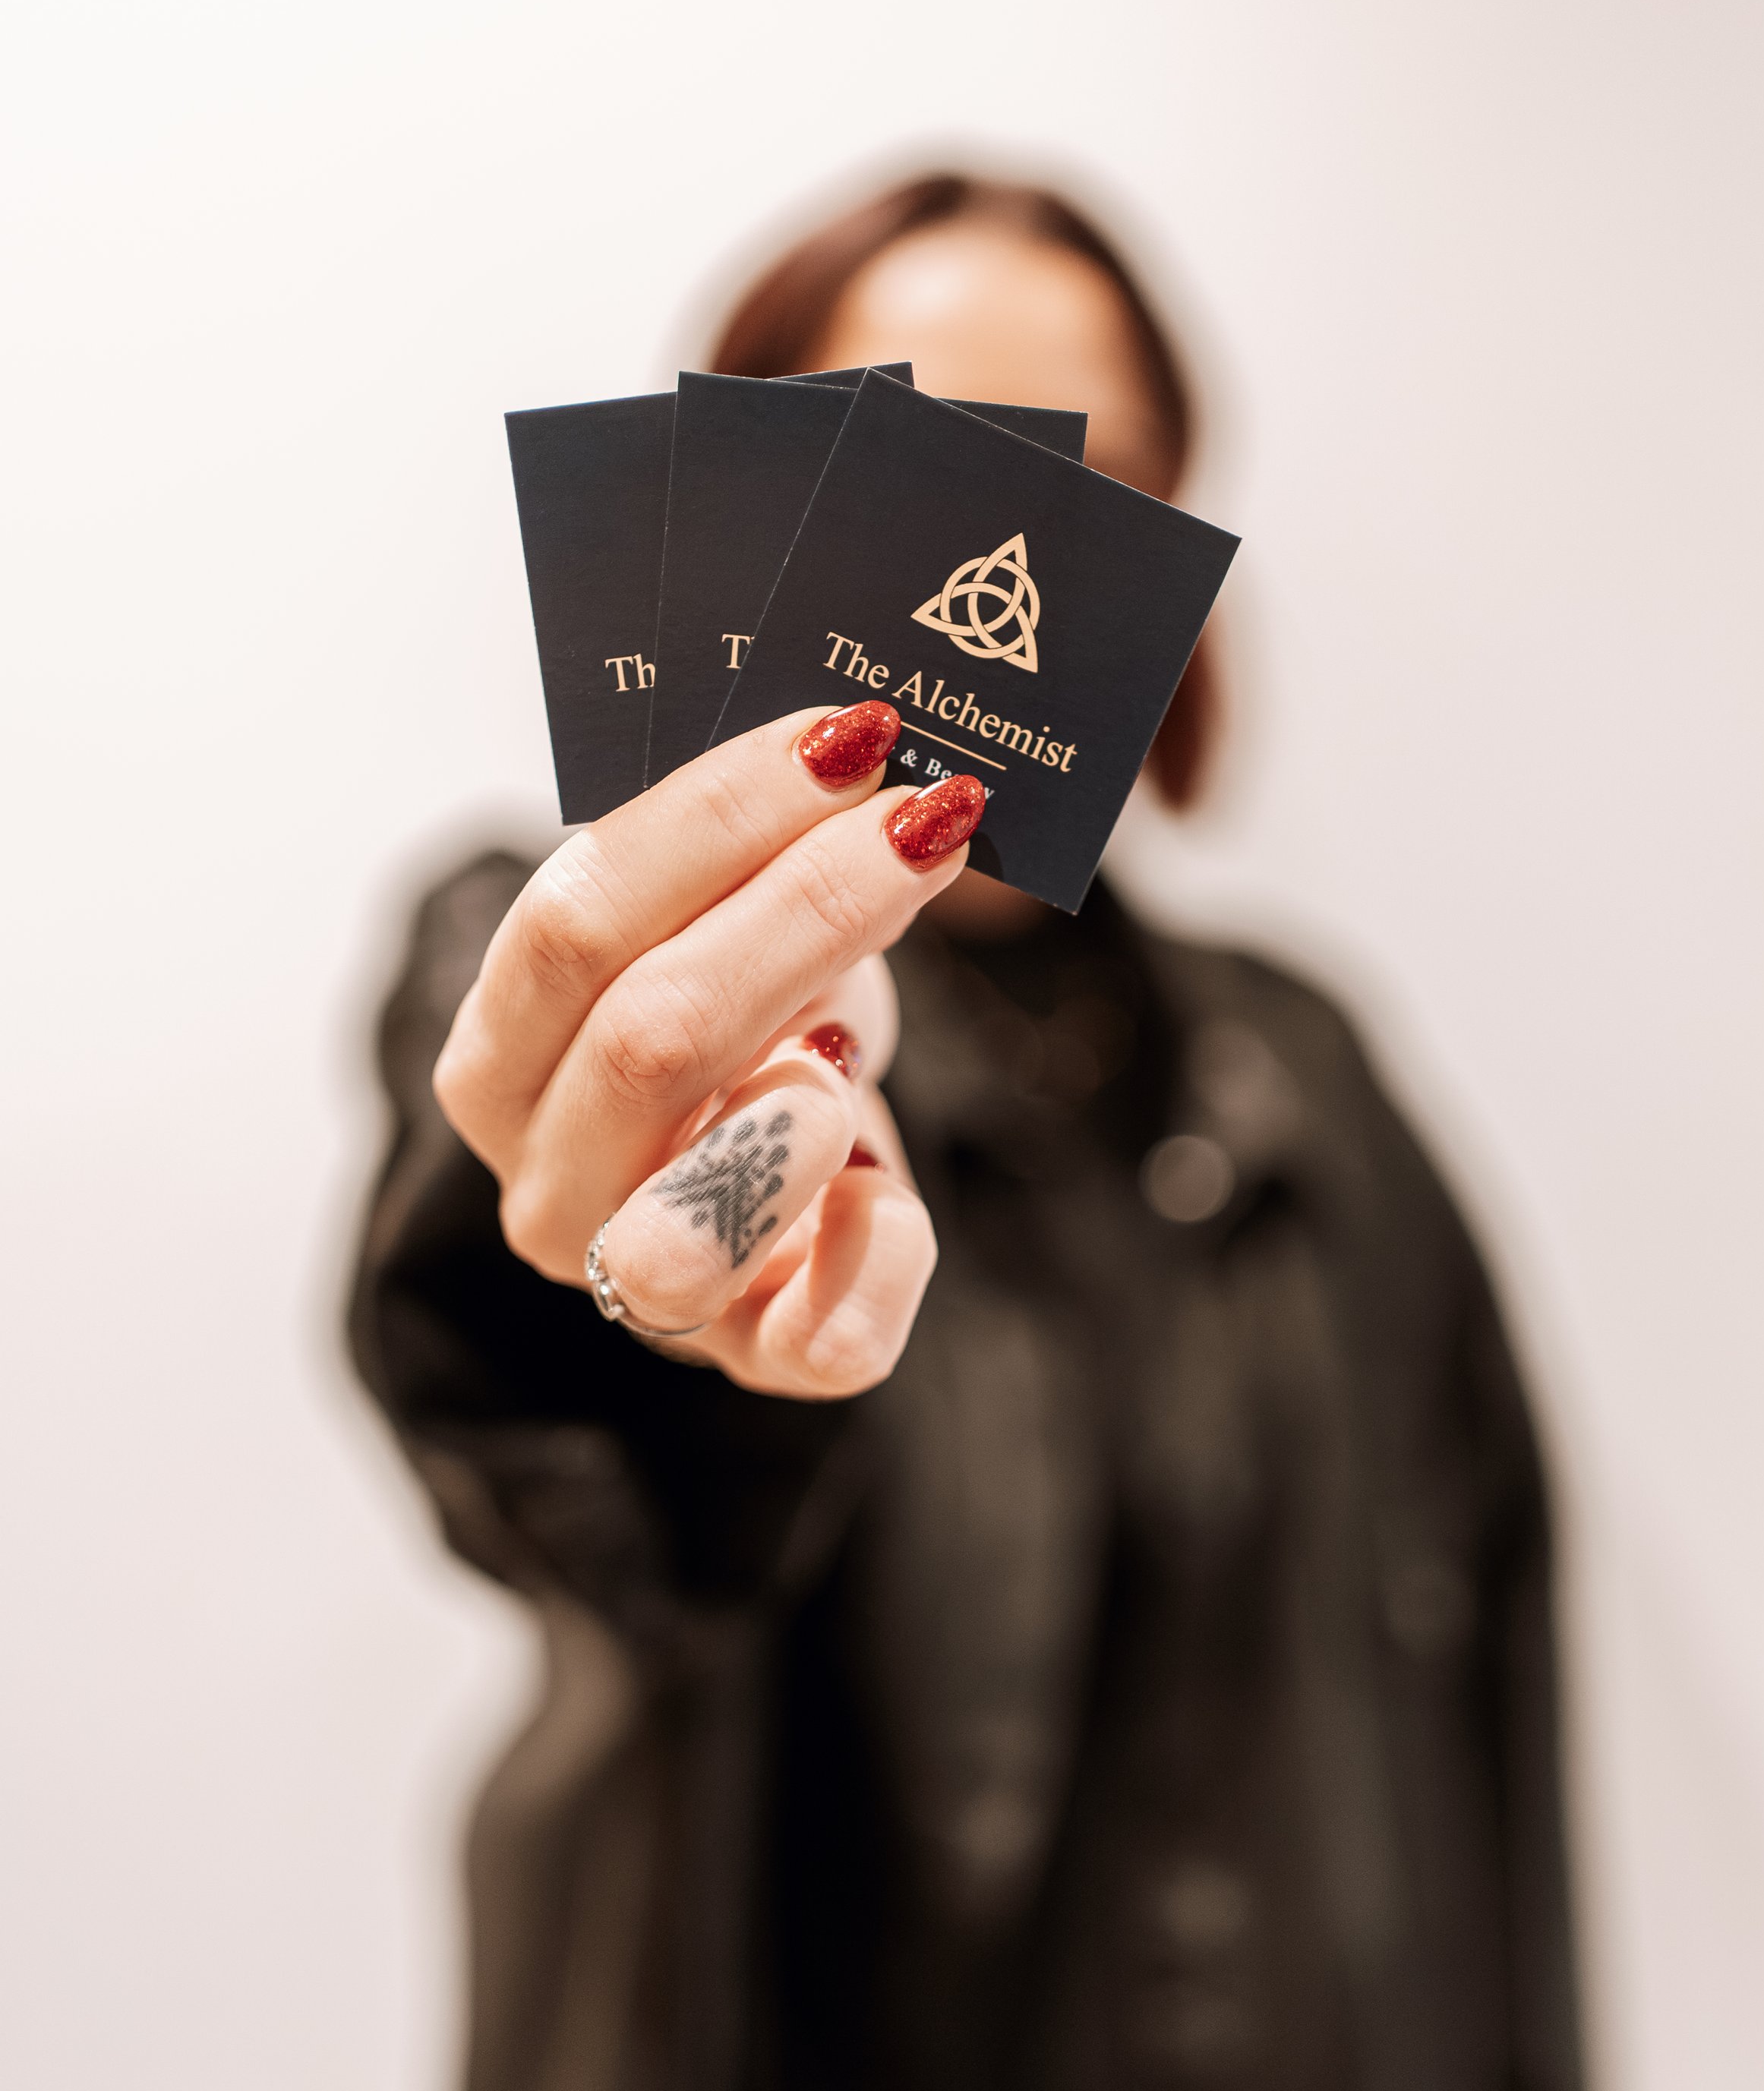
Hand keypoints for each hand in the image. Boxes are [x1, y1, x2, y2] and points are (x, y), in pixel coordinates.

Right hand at [433, 703, 984, 1397]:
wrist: (792, 1180)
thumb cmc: (757, 1020)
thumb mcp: (735, 922)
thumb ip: (747, 856)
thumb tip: (856, 743)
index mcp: (505, 1058)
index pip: (572, 924)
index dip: (714, 817)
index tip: (848, 733)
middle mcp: (549, 1183)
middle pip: (646, 1039)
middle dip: (804, 908)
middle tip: (931, 814)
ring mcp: (646, 1288)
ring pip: (684, 1225)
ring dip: (788, 1112)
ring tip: (856, 1040)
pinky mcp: (762, 1356)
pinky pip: (814, 1347)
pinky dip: (873, 1264)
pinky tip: (895, 1195)